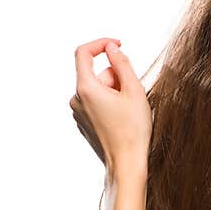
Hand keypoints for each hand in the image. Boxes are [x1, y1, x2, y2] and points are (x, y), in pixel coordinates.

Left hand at [70, 38, 151, 175]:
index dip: (101, 44)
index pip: (83, 53)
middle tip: (134, 93)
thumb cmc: (133, 131)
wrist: (126, 164)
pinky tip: (123, 120)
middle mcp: (76, 99)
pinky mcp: (84, 124)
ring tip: (130, 111)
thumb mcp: (134, 92)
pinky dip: (109, 105)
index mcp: (85, 88)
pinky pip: (96, 105)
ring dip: (114, 93)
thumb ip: (122, 65)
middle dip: (115, 77)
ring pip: (97, 91)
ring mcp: (78, 113)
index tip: (117, 45)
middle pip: (95, 74)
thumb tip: (112, 50)